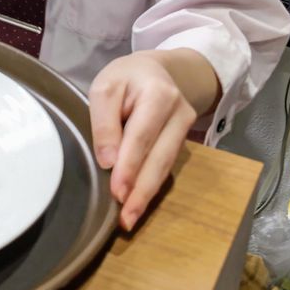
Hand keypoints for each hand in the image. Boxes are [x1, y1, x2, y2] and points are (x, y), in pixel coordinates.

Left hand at [88, 52, 200, 232]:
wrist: (156, 71)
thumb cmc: (126, 78)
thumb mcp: (105, 87)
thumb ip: (104, 122)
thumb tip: (108, 162)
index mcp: (158, 94)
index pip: (141, 136)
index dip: (129, 166)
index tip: (116, 191)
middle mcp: (179, 112)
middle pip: (159, 157)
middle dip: (141, 190)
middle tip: (125, 218)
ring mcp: (185, 128)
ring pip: (165, 166)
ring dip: (147, 194)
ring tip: (130, 218)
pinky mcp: (184, 140)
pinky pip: (166, 165)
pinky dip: (152, 185)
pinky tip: (138, 202)